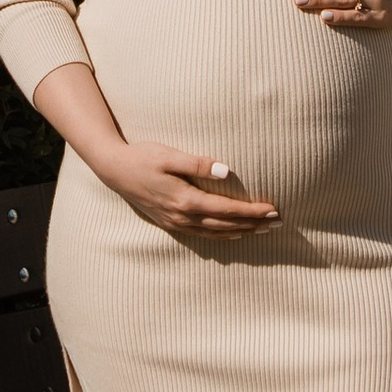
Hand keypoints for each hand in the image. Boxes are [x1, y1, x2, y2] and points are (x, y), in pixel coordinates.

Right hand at [100, 139, 277, 238]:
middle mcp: (183, 217)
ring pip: (216, 233)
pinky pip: (203, 235)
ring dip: (242, 232)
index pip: (227, 209)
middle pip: (226, 225)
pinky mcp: (171, 223)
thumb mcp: (169, 156)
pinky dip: (223, 235)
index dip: (252, 211)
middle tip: (278, 222)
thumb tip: (227, 171)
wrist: (114, 170)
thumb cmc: (142, 157)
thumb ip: (198, 164)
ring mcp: (176, 223)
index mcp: (185, 200)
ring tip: (263, 230)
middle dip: (254, 224)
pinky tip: (234, 232)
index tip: (273, 210)